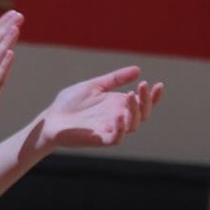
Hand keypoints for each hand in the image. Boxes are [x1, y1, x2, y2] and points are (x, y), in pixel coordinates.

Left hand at [35, 66, 162, 149]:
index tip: (158, 85)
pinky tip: (119, 115)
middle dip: (146, 100)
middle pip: (143, 113)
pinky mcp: (99, 139)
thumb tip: (138, 69)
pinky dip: (121, 128)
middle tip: (141, 86)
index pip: (143, 103)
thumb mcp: (94, 86)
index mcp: (118, 105)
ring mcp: (110, 129)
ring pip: (133, 125)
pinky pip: (117, 138)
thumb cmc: (70, 103)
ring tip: (129, 95)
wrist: (50, 118)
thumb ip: (115, 79)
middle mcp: (118, 117)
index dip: (154, 96)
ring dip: (135, 111)